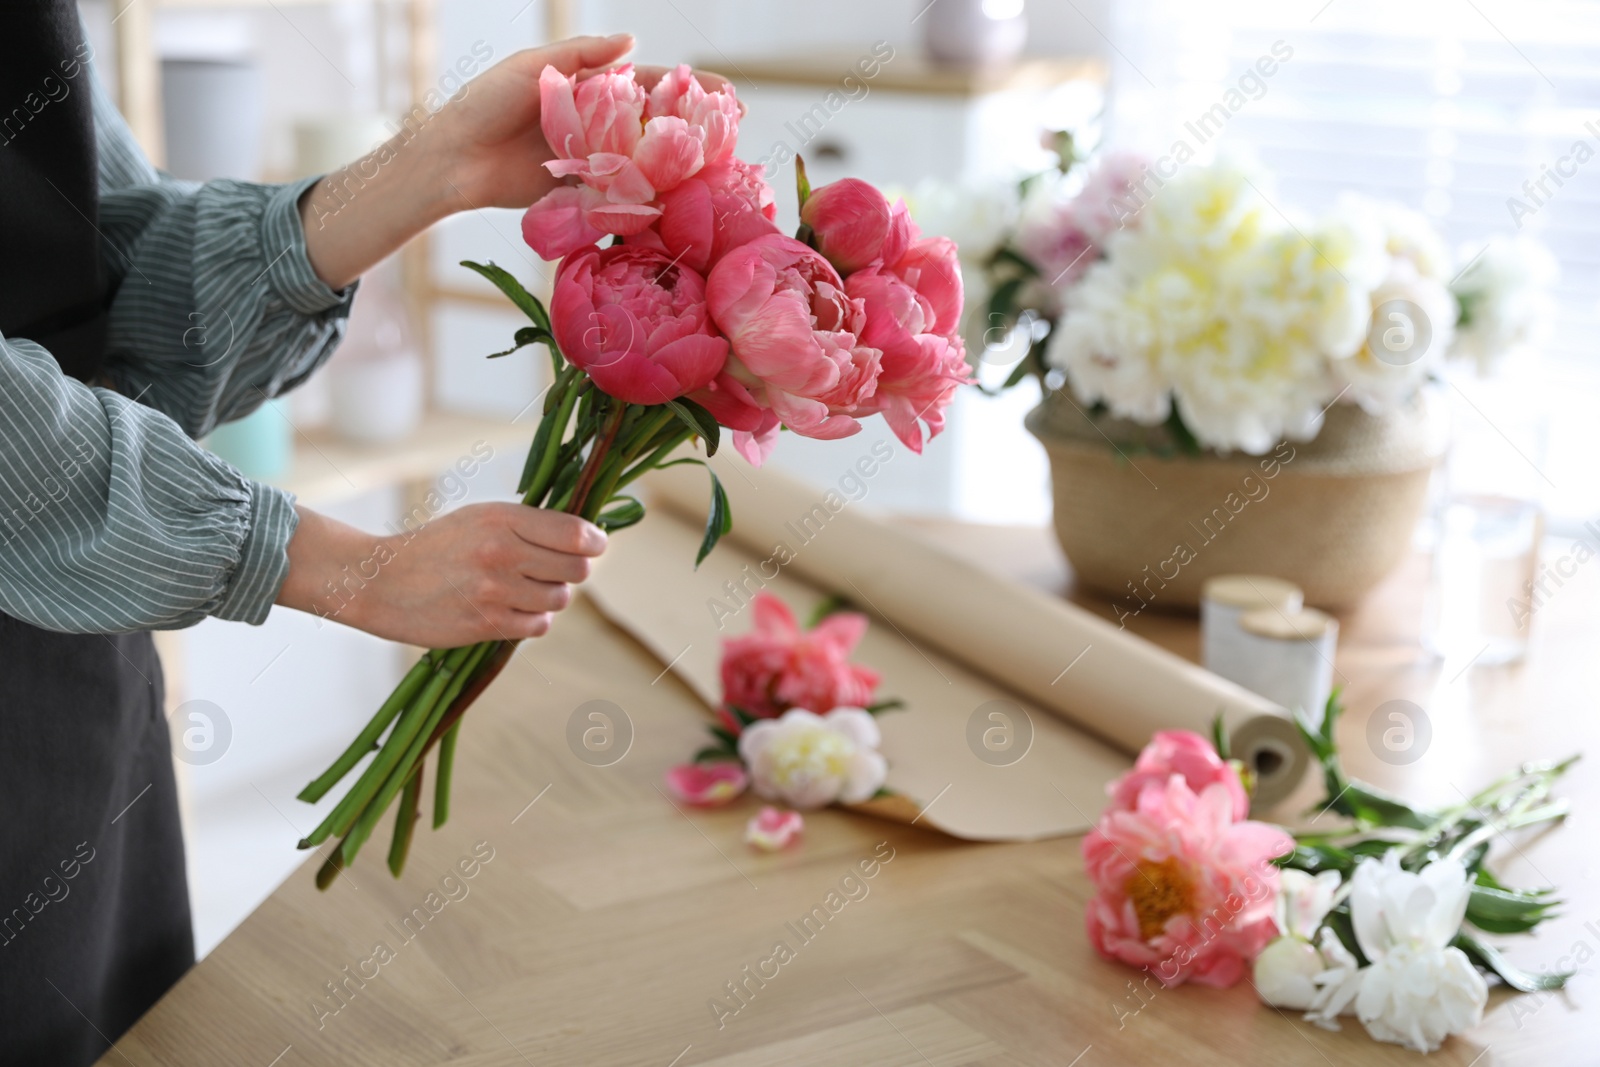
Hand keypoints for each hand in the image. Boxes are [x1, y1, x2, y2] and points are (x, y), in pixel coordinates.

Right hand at [277, 504, 606, 646]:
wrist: (381, 582)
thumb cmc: (436, 547)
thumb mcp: (479, 518)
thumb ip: (528, 525)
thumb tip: (586, 537)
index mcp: (502, 518)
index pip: (576, 533)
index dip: (595, 542)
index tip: (595, 546)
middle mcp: (502, 552)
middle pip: (577, 569)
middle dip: (572, 571)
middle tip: (553, 570)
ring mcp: (494, 590)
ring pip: (559, 599)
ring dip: (550, 598)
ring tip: (525, 590)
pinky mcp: (486, 623)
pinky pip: (538, 626)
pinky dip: (533, 620)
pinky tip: (513, 610)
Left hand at [430, 36, 738, 210]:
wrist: (453, 161)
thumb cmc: (485, 105)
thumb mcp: (533, 67)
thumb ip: (582, 55)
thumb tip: (634, 41)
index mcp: (589, 86)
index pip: (649, 83)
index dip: (688, 88)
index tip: (726, 94)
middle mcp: (597, 122)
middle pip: (656, 123)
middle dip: (697, 128)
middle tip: (736, 134)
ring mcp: (592, 158)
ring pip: (645, 160)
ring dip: (681, 165)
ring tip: (719, 170)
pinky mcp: (581, 192)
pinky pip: (621, 192)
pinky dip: (648, 195)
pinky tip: (678, 199)